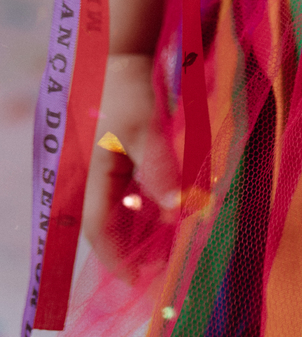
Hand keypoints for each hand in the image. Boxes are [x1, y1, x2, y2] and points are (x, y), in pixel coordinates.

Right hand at [83, 53, 178, 274]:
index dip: (116, 258)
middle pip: (106, 224)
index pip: (99, 230)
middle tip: (158, 264)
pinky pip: (123, 191)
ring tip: (164, 241)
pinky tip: (162, 209)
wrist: (120, 57)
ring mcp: (100, 168)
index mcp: (92, 176)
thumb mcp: (148, 130)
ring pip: (116, 209)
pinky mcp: (112, 157)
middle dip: (129, 248)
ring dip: (137, 227)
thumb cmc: (128, 92)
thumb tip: (175, 210)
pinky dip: (141, 204)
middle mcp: (91, 177)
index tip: (137, 279)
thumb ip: (159, 171)